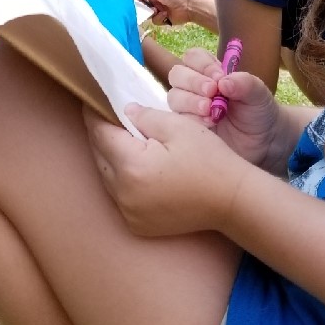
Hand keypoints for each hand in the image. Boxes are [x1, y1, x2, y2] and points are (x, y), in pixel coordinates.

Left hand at [87, 105, 249, 236]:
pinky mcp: (138, 224)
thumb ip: (144, 116)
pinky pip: (120, 196)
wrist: (232, 201)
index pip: (100, 133)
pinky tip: (135, 167)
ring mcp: (129, 212)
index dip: (94, 114)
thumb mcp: (178, 126)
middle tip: (105, 115)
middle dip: (101, 134)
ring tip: (120, 138)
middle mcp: (123, 193)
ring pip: (107, 177)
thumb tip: (124, 111)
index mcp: (131, 166)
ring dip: (110, 157)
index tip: (92, 100)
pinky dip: (122, 180)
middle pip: (100, 156)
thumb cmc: (209, 160)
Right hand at [132, 0, 199, 25]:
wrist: (189, 7)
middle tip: (145, 9)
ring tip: (159, 11)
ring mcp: (159, 11)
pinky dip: (160, 18)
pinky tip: (165, 15)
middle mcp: (155, 2)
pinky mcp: (163, 20)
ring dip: (153, 14)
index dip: (135, 0)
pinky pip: (155, 21)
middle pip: (143, 8)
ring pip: (148, 16)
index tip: (130, 4)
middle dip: (144, 9)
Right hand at [167, 47, 284, 165]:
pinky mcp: (188, 126)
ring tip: (210, 110)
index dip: (203, 65)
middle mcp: (195, 86)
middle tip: (212, 92)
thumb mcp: (259, 93)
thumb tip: (223, 81)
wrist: (262, 141)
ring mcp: (189, 106)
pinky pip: (178, 119)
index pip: (194, 57)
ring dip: (190, 101)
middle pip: (177, 74)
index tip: (219, 77)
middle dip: (193, 82)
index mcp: (210, 72)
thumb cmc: (258, 111)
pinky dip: (192, 119)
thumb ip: (245, 83)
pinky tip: (209, 123)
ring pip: (175, 96)